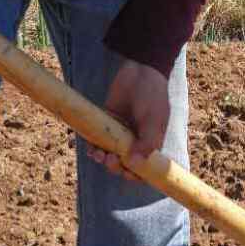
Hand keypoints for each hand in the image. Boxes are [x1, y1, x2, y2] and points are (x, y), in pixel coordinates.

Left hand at [87, 59, 169, 180]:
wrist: (139, 70)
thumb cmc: (152, 96)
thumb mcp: (154, 119)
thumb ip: (147, 142)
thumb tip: (135, 164)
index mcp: (150, 143)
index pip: (143, 169)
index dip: (134, 175)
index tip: (126, 172)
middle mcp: (134, 141)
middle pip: (123, 165)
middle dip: (115, 167)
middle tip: (111, 160)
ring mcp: (119, 132)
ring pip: (108, 154)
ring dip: (102, 159)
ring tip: (98, 154)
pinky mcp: (106, 122)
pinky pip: (97, 140)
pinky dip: (92, 146)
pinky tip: (90, 148)